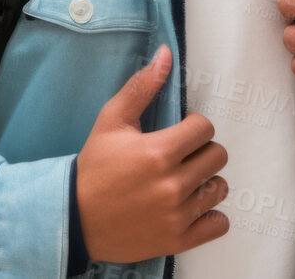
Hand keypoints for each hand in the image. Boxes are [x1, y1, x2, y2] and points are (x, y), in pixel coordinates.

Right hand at [76, 44, 230, 263]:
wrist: (74, 217)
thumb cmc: (95, 167)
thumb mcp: (111, 121)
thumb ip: (141, 86)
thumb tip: (166, 54)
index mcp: (158, 152)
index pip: (205, 128)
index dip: (193, 127)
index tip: (178, 133)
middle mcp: (172, 184)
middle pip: (217, 156)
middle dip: (201, 151)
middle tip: (181, 157)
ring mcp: (177, 215)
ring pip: (219, 188)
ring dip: (206, 182)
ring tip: (184, 181)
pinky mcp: (178, 239)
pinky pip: (218, 224)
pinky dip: (209, 216)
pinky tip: (191, 207)